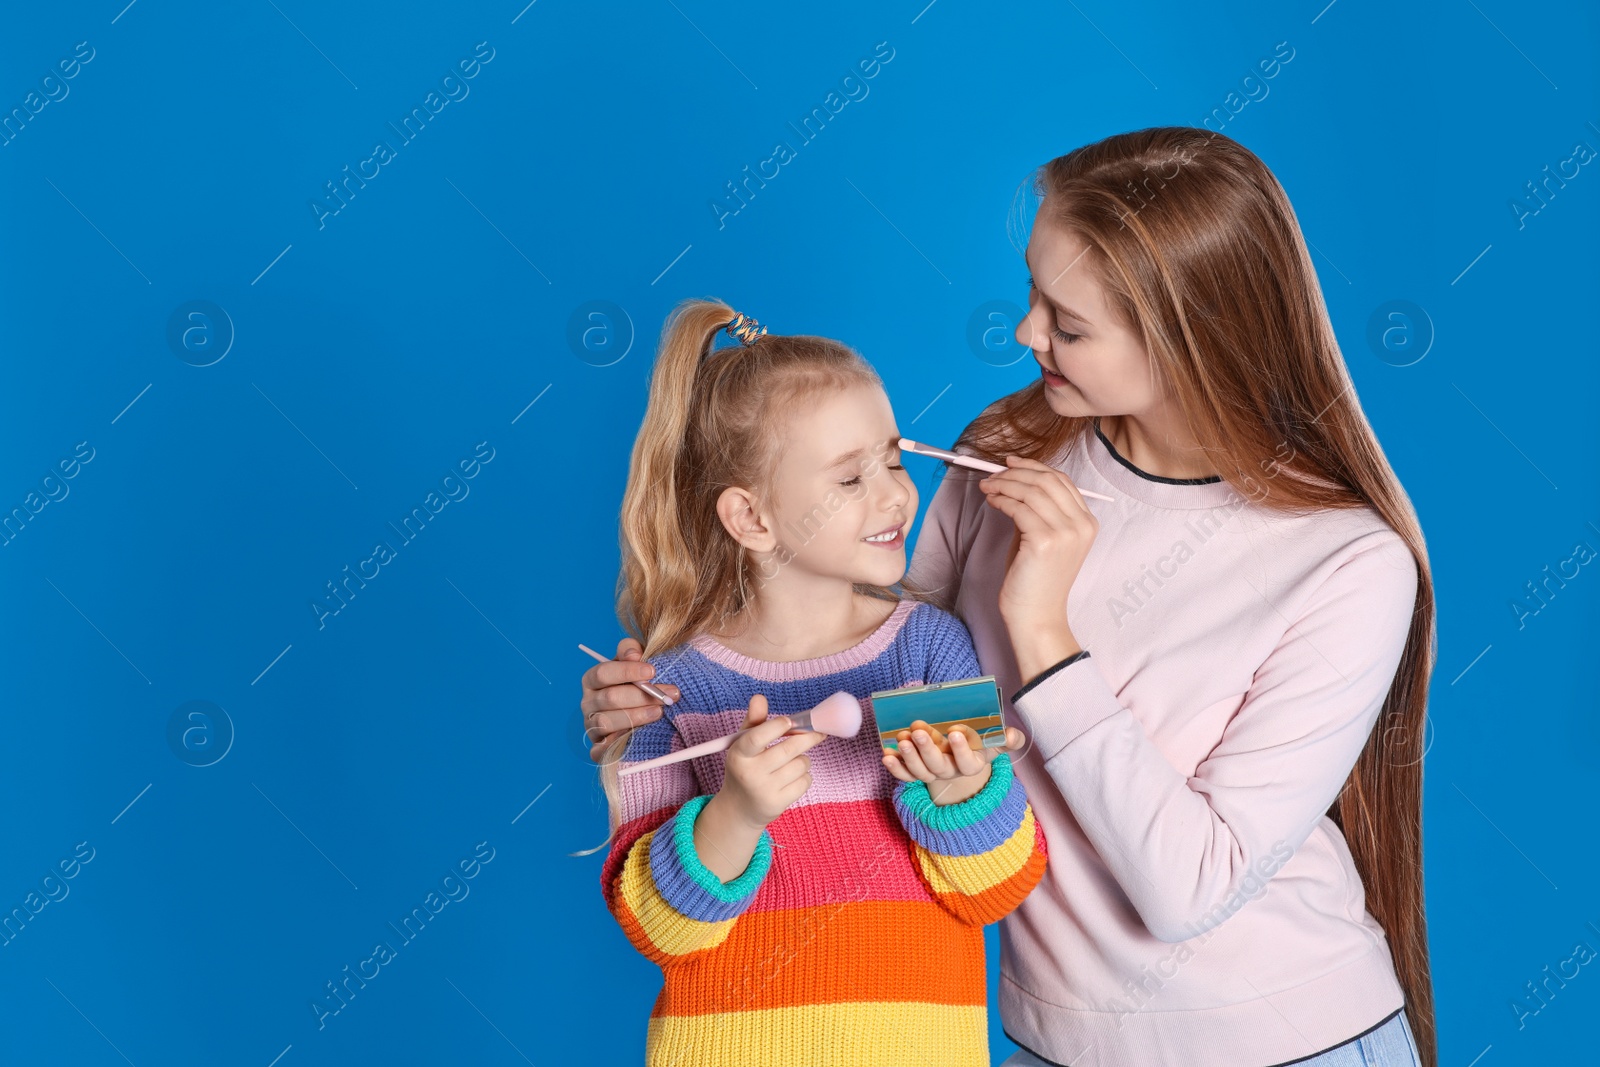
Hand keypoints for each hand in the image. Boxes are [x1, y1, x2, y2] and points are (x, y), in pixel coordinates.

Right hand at [580, 637, 681, 762]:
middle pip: (610, 698)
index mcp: (592, 679)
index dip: (627, 671)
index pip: (603, 672)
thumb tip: (634, 654)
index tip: (653, 671)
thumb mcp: (634, 662)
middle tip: (669, 695)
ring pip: (608, 722)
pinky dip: (623, 741)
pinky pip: (605, 749)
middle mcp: (588, 703)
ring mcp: (591, 727)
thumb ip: (631, 650)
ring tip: (660, 712)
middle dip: (642, 695)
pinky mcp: (598, 749)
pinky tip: (644, 734)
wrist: (637, 713)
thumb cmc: (635, 684)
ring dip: (638, 716)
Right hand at [711, 694, 829, 831]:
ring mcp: (765, 790)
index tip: (789, 720)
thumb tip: (759, 698)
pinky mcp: (778, 803)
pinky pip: (805, 781)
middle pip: (788, 749)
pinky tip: (792, 777)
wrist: (740, 808)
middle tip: (817, 731)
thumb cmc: (745, 767)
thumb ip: (754, 721)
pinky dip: (805, 775)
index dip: (775, 726)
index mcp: (739, 754)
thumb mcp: (743, 744)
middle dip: (807, 737)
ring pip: (801, 764)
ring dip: (803, 758)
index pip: (756, 737)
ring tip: (792, 761)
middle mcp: (750, 773)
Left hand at [882, 720, 1027, 805]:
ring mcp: (930, 774)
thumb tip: (1014, 735)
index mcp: (970, 765)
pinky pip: (904, 775)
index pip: (967, 763)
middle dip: (927, 749)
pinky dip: (894, 767)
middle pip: (937, 766)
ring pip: (918, 771)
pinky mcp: (915, 773)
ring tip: (902, 739)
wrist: (960, 761)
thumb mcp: (995, 743)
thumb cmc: (978, 746)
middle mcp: (949, 772)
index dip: (961, 750)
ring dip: (908, 756)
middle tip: (918, 732)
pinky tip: (886, 755)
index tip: (955, 732)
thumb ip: (1006, 739)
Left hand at [976, 455, 1097, 633]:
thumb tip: (1012, 480)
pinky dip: (1001, 499)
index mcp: (1087, 522)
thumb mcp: (1042, 538)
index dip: (1034, 467)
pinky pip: (1018, 508)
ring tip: (987, 487)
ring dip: (1004, 484)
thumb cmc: (1035, 580)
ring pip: (1031, 491)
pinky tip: (991, 501)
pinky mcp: (1045, 541)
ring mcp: (1066, 533)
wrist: (1036, 616)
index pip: (1061, 481)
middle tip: (993, 474)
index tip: (1011, 463)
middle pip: (1047, 481)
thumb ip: (1036, 510)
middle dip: (1016, 472)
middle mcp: (1081, 525)